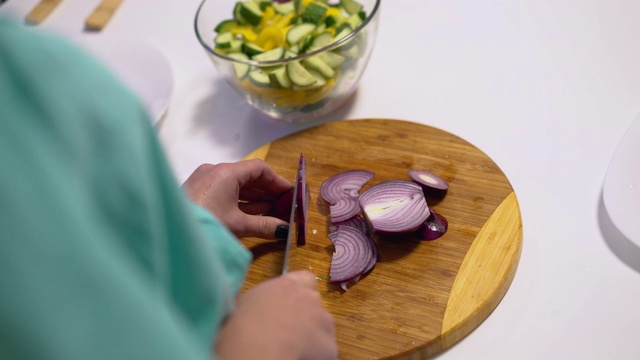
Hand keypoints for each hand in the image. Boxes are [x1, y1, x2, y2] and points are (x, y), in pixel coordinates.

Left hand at [182, 159, 292, 238]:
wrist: (170, 236)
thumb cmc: (206, 225)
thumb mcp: (239, 226)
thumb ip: (265, 225)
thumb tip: (285, 229)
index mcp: (226, 172)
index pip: (259, 168)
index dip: (277, 181)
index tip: (290, 194)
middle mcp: (214, 172)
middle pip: (248, 176)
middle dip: (268, 192)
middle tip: (284, 206)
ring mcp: (204, 183)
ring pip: (236, 186)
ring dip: (255, 199)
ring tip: (273, 212)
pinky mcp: (197, 194)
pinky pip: (225, 193)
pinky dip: (240, 202)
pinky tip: (253, 214)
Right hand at [215, 271, 337, 359]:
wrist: (255, 350)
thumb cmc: (239, 328)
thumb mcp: (245, 304)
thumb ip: (263, 302)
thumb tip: (262, 311)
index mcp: (286, 285)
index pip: (305, 279)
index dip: (300, 292)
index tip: (291, 306)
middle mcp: (309, 298)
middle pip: (314, 306)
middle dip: (306, 318)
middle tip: (287, 335)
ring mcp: (323, 321)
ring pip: (322, 329)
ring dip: (312, 338)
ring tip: (290, 350)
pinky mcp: (330, 346)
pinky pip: (324, 352)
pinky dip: (315, 357)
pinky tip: (296, 359)